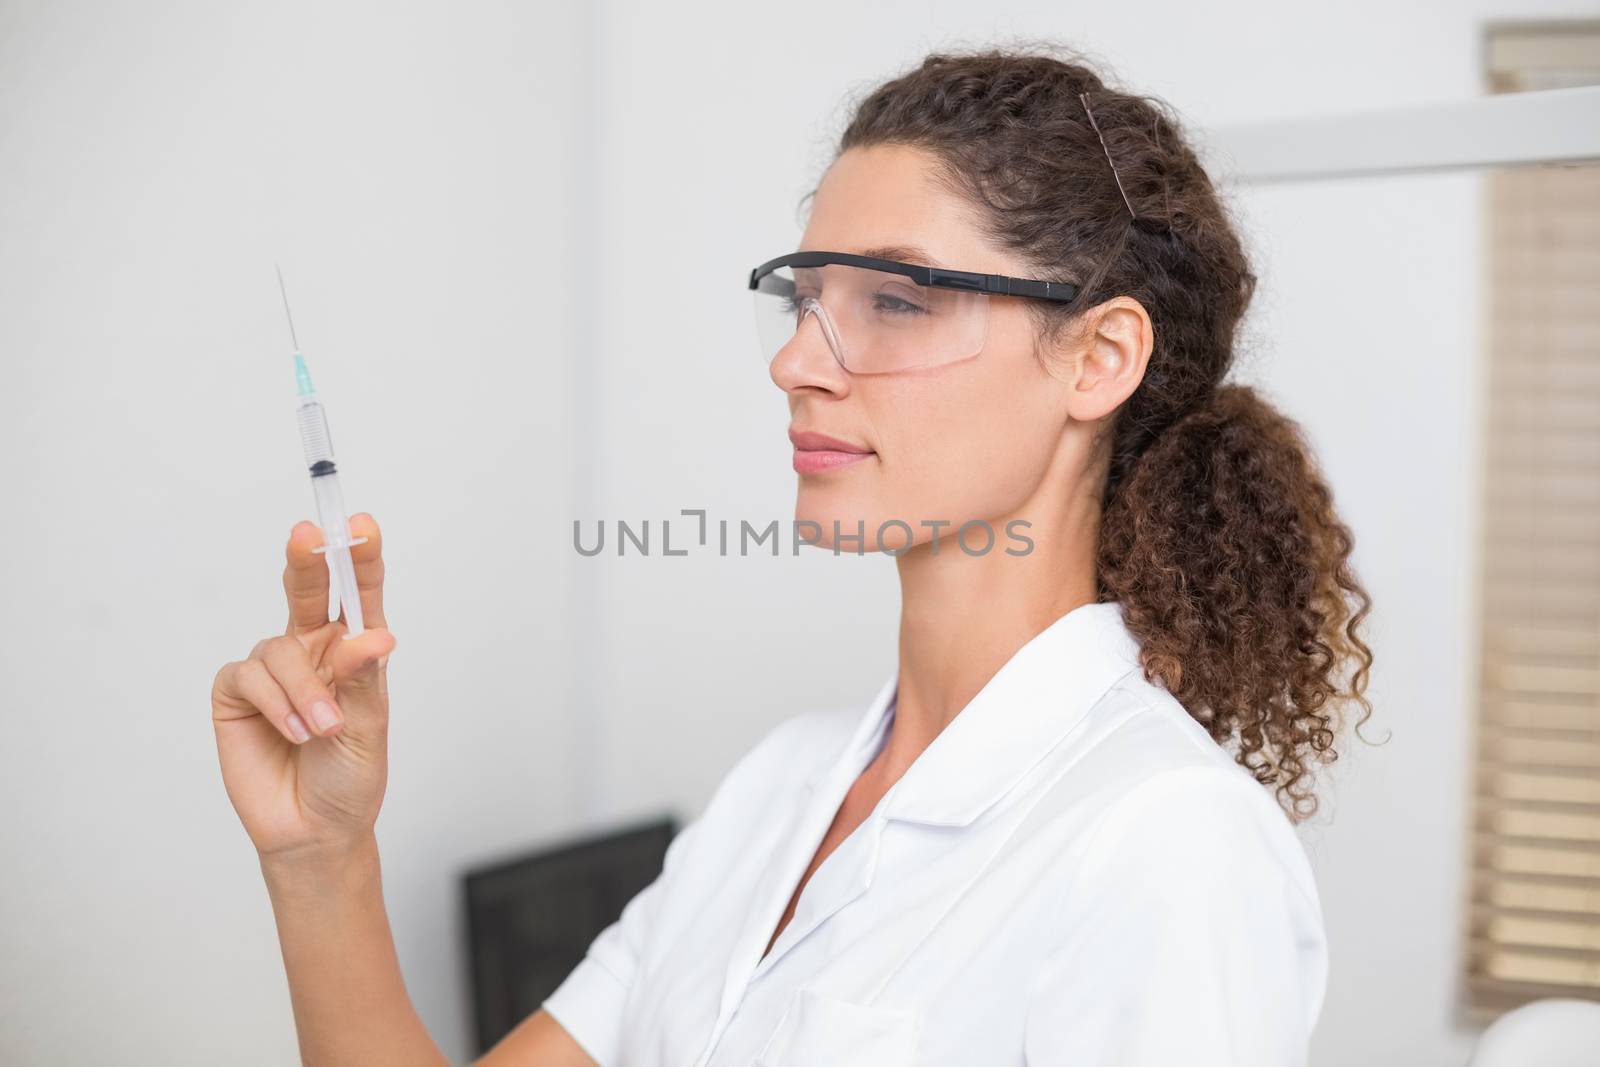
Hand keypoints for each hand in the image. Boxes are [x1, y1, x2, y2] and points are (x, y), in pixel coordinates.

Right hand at [211, 514, 398, 861]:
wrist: (315, 828)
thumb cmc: (350, 774)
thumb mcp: (370, 725)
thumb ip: (364, 678)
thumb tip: (372, 635)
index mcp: (353, 649)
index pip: (358, 595)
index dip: (359, 558)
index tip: (362, 525)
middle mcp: (312, 649)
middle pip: (308, 591)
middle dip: (308, 561)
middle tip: (308, 535)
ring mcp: (273, 669)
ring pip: (280, 648)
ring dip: (305, 690)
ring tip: (323, 729)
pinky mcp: (237, 692)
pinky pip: (250, 675)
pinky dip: (275, 703)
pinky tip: (294, 733)